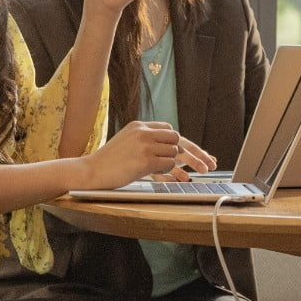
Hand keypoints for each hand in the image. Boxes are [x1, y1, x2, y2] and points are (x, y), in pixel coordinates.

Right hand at [84, 121, 214, 188]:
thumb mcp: (127, 143)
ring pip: (173, 153)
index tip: (195, 153)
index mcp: (139, 126)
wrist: (91, 171)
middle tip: (209, 165)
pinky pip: (167, 165)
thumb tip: (171, 150)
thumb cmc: (109, 162)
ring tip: (164, 172)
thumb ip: (147, 142)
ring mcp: (144, 145)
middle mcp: (143, 132)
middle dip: (190, 153)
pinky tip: (162, 175)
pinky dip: (168, 172)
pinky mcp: (144, 160)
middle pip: (176, 138)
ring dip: (172, 165)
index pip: (168, 129)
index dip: (181, 142)